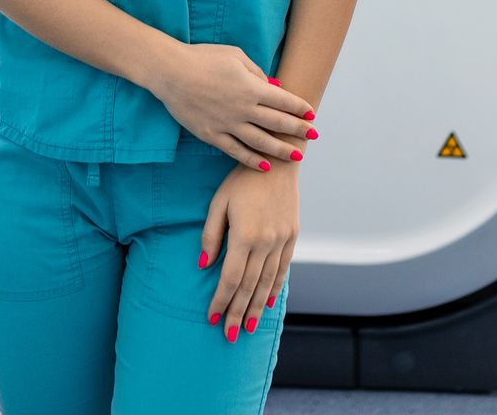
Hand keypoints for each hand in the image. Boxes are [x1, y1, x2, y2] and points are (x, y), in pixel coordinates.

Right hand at [146, 42, 315, 171]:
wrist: (171, 72)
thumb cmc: (203, 58)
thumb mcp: (235, 56)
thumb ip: (257, 72)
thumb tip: (273, 85)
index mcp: (252, 87)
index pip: (284, 101)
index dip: (300, 108)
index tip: (311, 114)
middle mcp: (243, 108)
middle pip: (278, 123)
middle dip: (299, 130)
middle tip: (313, 136)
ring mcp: (228, 124)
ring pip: (261, 142)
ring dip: (281, 150)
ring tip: (297, 156)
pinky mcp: (212, 135)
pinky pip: (236, 151)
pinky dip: (252, 160)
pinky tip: (264, 166)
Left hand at [202, 164, 298, 341]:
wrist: (278, 162)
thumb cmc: (241, 180)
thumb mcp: (218, 203)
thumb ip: (211, 235)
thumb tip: (204, 265)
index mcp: (245, 235)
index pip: (230, 278)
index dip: (220, 300)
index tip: (212, 317)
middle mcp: (266, 243)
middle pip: (249, 287)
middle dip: (237, 312)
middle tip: (229, 335)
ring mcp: (282, 241)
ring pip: (267, 283)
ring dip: (256, 307)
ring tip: (248, 327)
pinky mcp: (292, 236)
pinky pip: (282, 269)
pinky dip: (274, 289)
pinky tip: (268, 303)